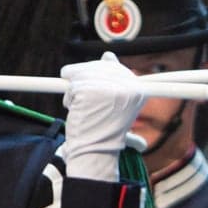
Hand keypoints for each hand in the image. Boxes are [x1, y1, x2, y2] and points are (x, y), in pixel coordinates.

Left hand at [59, 53, 147, 182]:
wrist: (94, 152)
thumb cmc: (105, 132)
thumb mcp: (117, 104)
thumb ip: (115, 80)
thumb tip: (108, 55)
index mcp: (137, 90)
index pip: (113, 66)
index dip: (97, 72)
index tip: (91, 83)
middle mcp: (127, 87)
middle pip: (95, 66)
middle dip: (82, 78)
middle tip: (82, 98)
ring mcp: (107, 88)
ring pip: (81, 75)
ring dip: (75, 90)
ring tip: (80, 108)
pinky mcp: (88, 91)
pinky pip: (72, 85)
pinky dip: (69, 97)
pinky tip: (76, 110)